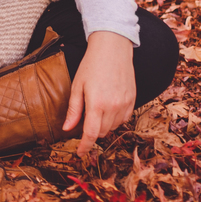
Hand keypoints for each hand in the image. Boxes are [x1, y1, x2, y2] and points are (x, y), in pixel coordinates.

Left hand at [63, 31, 136, 153]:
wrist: (113, 48)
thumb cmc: (91, 65)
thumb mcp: (77, 86)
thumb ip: (74, 110)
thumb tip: (67, 129)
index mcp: (97, 104)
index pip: (91, 134)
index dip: (85, 146)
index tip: (80, 152)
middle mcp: (114, 107)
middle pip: (102, 132)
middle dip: (92, 131)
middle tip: (84, 118)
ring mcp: (126, 104)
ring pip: (113, 127)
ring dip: (103, 125)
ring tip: (96, 108)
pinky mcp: (133, 100)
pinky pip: (124, 119)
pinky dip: (115, 119)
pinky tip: (108, 107)